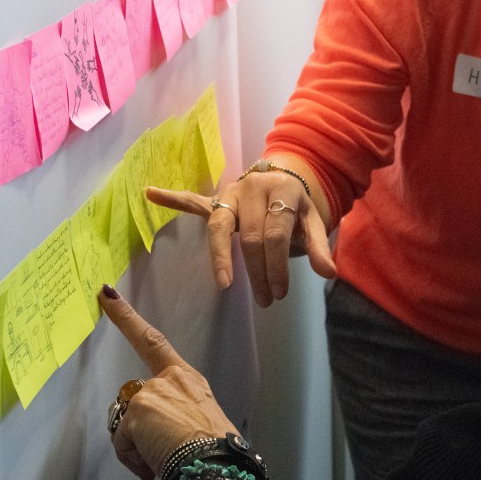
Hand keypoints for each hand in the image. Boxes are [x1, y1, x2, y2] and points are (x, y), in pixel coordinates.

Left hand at [99, 286, 238, 479]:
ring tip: (162, 459)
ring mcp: (152, 392)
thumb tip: (157, 437)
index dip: (127, 318)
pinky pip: (122, 440)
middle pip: (135, 400)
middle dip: (138, 427)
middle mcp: (169, 379)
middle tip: (159, 449)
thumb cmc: (213, 450)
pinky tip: (152, 465)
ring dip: (137, 445)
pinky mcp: (139, 410)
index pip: (153, 340)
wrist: (216, 463)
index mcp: (187, 378)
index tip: (106, 295)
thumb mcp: (199, 422)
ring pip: (126, 423)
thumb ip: (174, 416)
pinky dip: (133, 457)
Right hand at [146, 164, 334, 307]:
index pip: (276, 233)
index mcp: (282, 191)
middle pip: (250, 236)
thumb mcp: (313, 223)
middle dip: (258, 271)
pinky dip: (173, 198)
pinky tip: (152, 193)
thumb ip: (318, 247)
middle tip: (266, 300)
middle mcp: (253, 188)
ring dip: (221, 257)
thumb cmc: (297, 208)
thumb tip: (329, 273)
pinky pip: (193, 201)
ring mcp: (231, 192)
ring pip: (220, 225)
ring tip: (223, 283)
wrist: (284, 179)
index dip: (278, 264)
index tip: (280, 292)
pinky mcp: (216, 199)